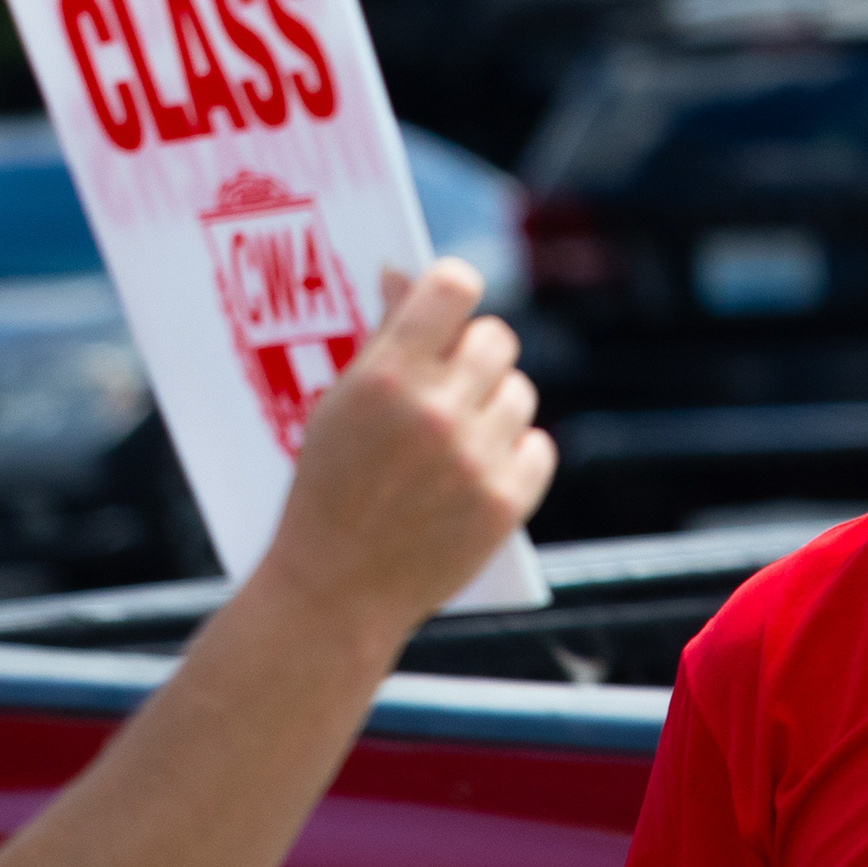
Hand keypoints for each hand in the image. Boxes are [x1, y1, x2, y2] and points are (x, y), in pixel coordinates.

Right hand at [252, 259, 554, 640]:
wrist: (332, 593)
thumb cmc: (328, 491)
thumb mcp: (337, 407)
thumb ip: (382, 338)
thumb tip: (406, 273)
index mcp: (387, 378)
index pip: (455, 286)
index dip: (452, 291)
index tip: (446, 308)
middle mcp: (437, 411)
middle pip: (497, 337)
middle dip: (474, 355)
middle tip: (450, 383)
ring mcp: (476, 458)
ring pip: (520, 392)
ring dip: (494, 407)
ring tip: (456, 439)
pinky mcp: (506, 501)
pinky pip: (539, 446)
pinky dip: (515, 456)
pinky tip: (479, 471)